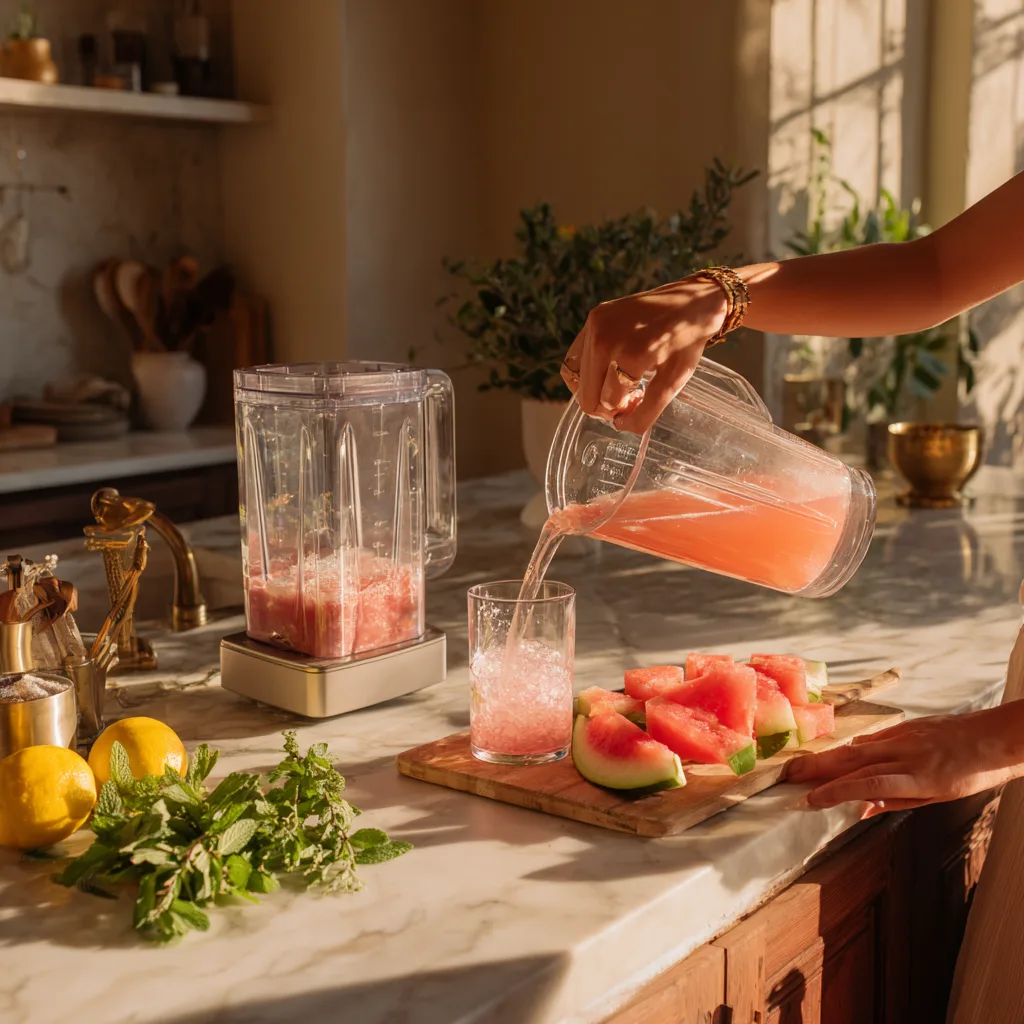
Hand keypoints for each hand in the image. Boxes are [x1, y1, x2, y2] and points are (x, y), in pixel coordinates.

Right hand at [559, 275, 727, 433]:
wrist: (691, 301)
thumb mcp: (674, 383)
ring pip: (577, 380)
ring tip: (617, 381)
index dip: (623, 410)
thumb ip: (646, 413)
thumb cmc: (686, 343)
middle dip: (605, 404)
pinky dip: (586, 372)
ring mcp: (596, 326)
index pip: (608, 403)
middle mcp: (607, 339)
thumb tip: (619, 426)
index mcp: (631, 356)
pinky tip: (607, 369)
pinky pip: (573, 358)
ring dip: (595, 388)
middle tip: (629, 395)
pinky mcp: (593, 318)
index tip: (640, 399)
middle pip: (587, 396)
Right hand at [785, 705, 1023, 816]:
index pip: (867, 785)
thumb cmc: (976, 773)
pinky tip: (839, 754)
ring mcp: (904, 737)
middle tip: (788, 776)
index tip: (810, 800)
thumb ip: (898, 801)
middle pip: (852, 762)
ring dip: (826, 758)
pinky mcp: (906, 727)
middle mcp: (906, 755)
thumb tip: (861, 808)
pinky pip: (873, 739)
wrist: (999, 736)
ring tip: (801, 765)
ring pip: (856, 749)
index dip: (835, 792)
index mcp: (918, 778)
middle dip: (817, 770)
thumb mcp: (941, 798)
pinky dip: (852, 748)